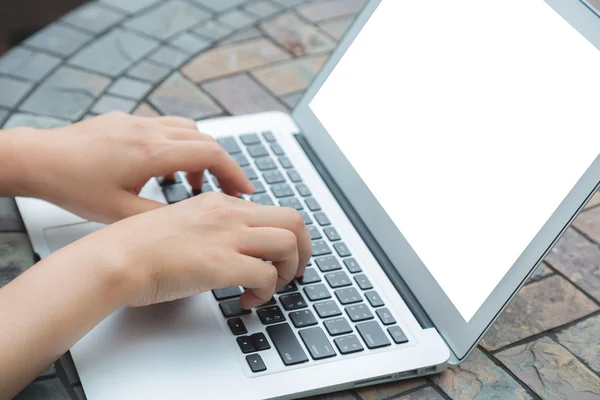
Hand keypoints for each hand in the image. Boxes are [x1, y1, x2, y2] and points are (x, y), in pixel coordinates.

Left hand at [11, 111, 253, 222]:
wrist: (37, 158)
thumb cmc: (72, 185)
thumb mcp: (120, 213)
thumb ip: (161, 216)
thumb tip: (189, 222)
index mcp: (152, 152)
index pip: (210, 154)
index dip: (234, 172)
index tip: (245, 189)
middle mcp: (150, 130)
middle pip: (205, 140)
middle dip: (223, 166)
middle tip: (229, 190)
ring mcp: (138, 122)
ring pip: (187, 131)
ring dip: (200, 155)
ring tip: (196, 183)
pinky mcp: (126, 121)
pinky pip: (166, 128)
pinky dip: (179, 147)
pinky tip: (166, 168)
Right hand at [79, 192, 310, 308]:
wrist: (117, 257)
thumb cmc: (140, 246)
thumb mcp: (185, 222)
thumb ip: (214, 229)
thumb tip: (235, 248)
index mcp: (221, 203)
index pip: (274, 210)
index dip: (287, 235)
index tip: (282, 255)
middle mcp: (230, 213)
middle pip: (294, 220)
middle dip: (303, 249)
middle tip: (294, 270)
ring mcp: (227, 236)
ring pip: (289, 243)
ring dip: (289, 270)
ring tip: (273, 286)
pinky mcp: (220, 263)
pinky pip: (267, 275)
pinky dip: (267, 292)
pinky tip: (247, 300)